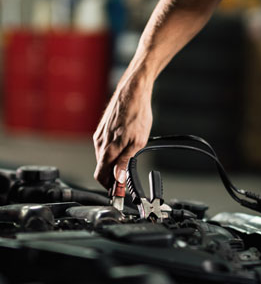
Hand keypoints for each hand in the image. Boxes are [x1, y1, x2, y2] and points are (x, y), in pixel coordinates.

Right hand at [93, 75, 152, 189]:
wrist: (132, 92)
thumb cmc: (137, 113)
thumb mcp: (137, 142)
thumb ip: (125, 162)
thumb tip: (118, 179)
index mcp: (107, 149)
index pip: (100, 175)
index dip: (108, 186)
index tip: (118, 192)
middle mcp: (99, 143)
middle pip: (101, 168)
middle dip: (111, 176)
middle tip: (126, 180)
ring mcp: (100, 135)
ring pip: (103, 157)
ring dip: (113, 164)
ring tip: (127, 163)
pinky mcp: (102, 129)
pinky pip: (104, 146)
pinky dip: (112, 153)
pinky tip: (124, 148)